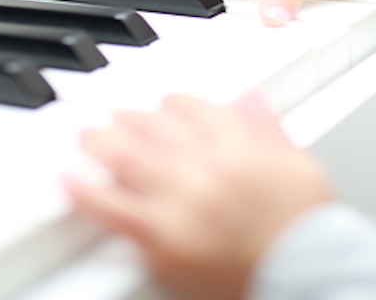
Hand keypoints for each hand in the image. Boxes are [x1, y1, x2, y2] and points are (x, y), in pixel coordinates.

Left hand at [66, 95, 332, 299]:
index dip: (167, 105)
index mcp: (238, 142)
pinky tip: (69, 181)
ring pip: (123, 154)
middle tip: (112, 120)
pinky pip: (109, 205)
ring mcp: (178, 196)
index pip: (187, 105)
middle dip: (126, 119)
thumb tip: (253, 99)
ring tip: (86, 139)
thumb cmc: (306, 230)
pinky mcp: (159, 234)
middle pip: (147, 124)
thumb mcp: (299, 166)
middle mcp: (204, 162)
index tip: (160, 109)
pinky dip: (84, 190)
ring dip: (100, 142)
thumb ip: (270, 129)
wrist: (306, 275)